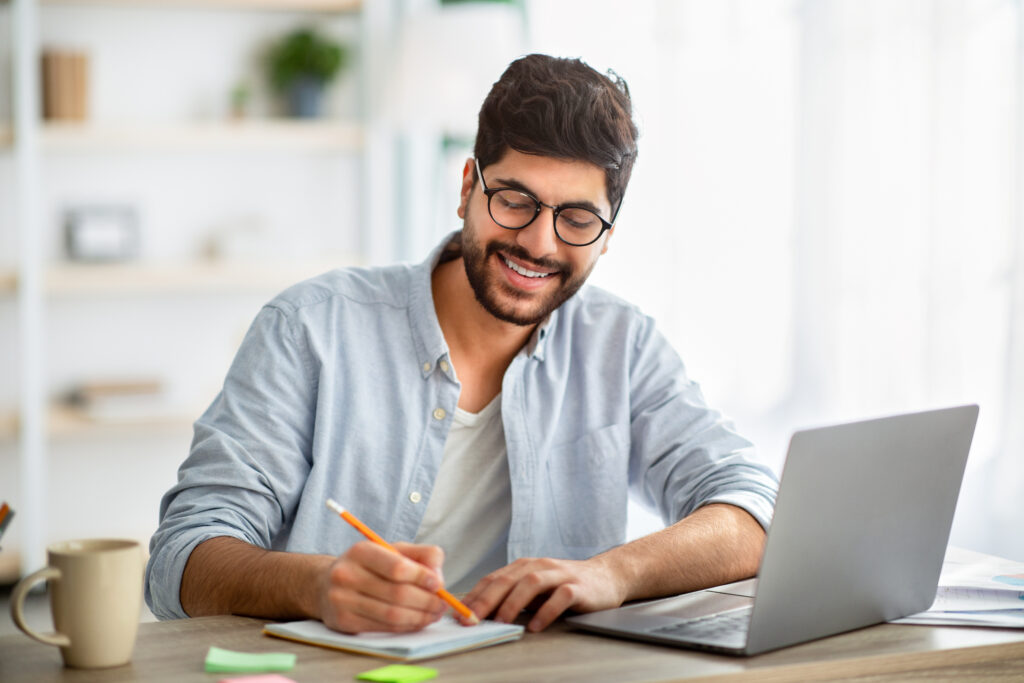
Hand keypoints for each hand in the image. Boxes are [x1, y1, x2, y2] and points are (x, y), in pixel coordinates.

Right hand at [318, 541, 447, 633]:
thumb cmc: (368, 566)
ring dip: (420, 617)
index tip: (438, 584)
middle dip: (427, 601)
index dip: (422, 577)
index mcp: (361, 551)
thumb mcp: (392, 551)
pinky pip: (384, 627)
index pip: (397, 567)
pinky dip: (406, 626)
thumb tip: (438, 578)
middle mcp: (347, 574)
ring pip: (392, 614)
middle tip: (442, 604)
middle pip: (397, 593)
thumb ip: (421, 555)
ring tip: (434, 614)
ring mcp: (342, 600)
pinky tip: (417, 621)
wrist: (326, 584)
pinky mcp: (343, 621)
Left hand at [462, 556, 626, 631]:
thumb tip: (480, 614)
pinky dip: (546, 611)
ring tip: (502, 621)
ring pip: (531, 583)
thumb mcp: (534, 588)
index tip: (458, 613)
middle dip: (486, 599)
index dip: (474, 596)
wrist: (605, 576)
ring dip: (513, 603)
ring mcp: (559, 574)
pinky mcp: (578, 586)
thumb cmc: (564, 585)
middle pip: (507, 579)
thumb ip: (511, 596)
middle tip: (472, 619)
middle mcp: (539, 566)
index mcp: (524, 566)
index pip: (493, 579)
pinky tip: (537, 625)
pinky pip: (560, 596)